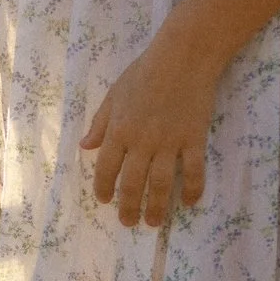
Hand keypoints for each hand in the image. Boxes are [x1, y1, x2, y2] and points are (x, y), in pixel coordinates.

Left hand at [80, 38, 215, 226]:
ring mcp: (169, 142)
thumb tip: (85, 147)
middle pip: (133, 184)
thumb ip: (100, 123)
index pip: (106, 168)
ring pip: (161, 184)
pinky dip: (193, 189)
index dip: (103, 188)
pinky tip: (191, 202)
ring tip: (154, 223)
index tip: (105, 201)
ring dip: (157, 207)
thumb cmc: (144, 72)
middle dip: (129, 207)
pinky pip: (193, 170)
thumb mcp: (114, 95)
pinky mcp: (193, 139)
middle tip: (128, 223)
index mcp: (119, 131)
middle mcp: (142, 142)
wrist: (183, 57)